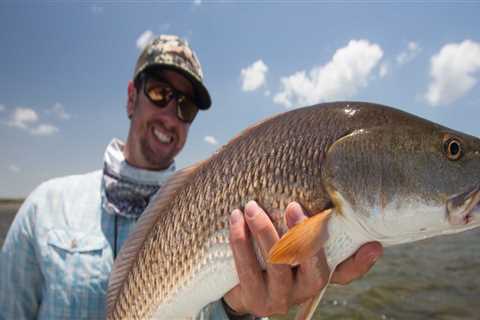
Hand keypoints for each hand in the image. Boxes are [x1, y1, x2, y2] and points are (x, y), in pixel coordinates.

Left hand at [223, 201, 382, 315]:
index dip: (361, 262)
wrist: (240, 287)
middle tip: (293, 206)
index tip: (373, 245)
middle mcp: (305, 290)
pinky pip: (247, 268)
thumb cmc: (272, 254)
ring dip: (264, 232)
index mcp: (319, 274)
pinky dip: (240, 240)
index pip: (346, 272)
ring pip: (278, 265)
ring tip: (251, 207)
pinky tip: (236, 219)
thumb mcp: (292, 245)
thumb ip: (309, 229)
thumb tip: (330, 199)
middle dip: (304, 235)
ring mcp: (280, 298)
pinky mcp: (255, 299)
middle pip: (312, 267)